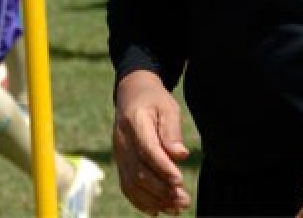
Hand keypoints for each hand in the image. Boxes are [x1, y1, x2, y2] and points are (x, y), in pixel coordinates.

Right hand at [112, 70, 191, 215]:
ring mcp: (119, 154)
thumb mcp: (168, 107)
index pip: (147, 150)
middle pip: (139, 171)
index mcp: (134, 122)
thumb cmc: (154, 100)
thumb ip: (172, 131)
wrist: (131, 95)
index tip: (179, 181)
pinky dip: (141, 201)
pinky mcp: (120, 163)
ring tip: (176, 207)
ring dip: (154, 199)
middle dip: (162, 190)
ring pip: (132, 184)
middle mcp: (122, 141)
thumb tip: (180, 156)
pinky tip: (158, 209)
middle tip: (183, 200)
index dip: (162, 168)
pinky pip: (127, 186)